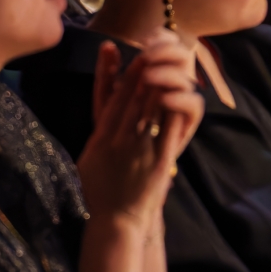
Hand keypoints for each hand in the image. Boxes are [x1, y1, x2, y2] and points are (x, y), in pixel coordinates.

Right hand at [79, 38, 202, 223]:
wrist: (114, 223)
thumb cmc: (99, 193)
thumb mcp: (89, 160)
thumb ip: (98, 137)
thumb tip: (104, 120)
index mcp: (101, 137)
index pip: (112, 98)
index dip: (121, 74)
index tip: (126, 54)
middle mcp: (120, 139)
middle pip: (133, 97)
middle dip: (144, 71)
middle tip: (152, 49)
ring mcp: (140, 149)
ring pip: (150, 108)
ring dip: (160, 83)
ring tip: (167, 64)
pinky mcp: (159, 161)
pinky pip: (168, 130)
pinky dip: (174, 110)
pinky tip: (180, 94)